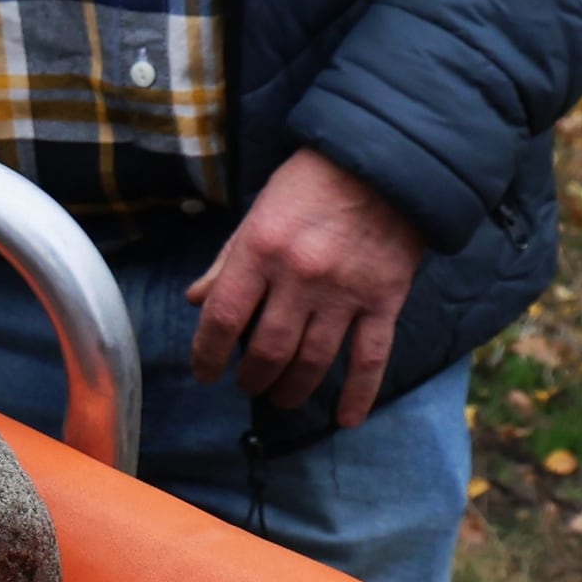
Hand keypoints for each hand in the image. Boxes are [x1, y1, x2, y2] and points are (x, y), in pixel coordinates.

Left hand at [185, 147, 425, 423]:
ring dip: (291, 389)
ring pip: (312, 361)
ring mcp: (344, 292)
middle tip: (247, 385)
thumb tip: (196, 302)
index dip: (207, 354)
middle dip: (251, 377)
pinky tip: (346, 420)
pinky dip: (358, 393)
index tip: (205, 372)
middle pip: (268, 349)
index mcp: (260, 250)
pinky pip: (370, 357)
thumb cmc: (311, 183)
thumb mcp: (258, 212)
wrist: (384, 161)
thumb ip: (228, 260)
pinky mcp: (384, 300)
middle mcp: (299, 277)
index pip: (223, 319)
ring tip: (280, 397)